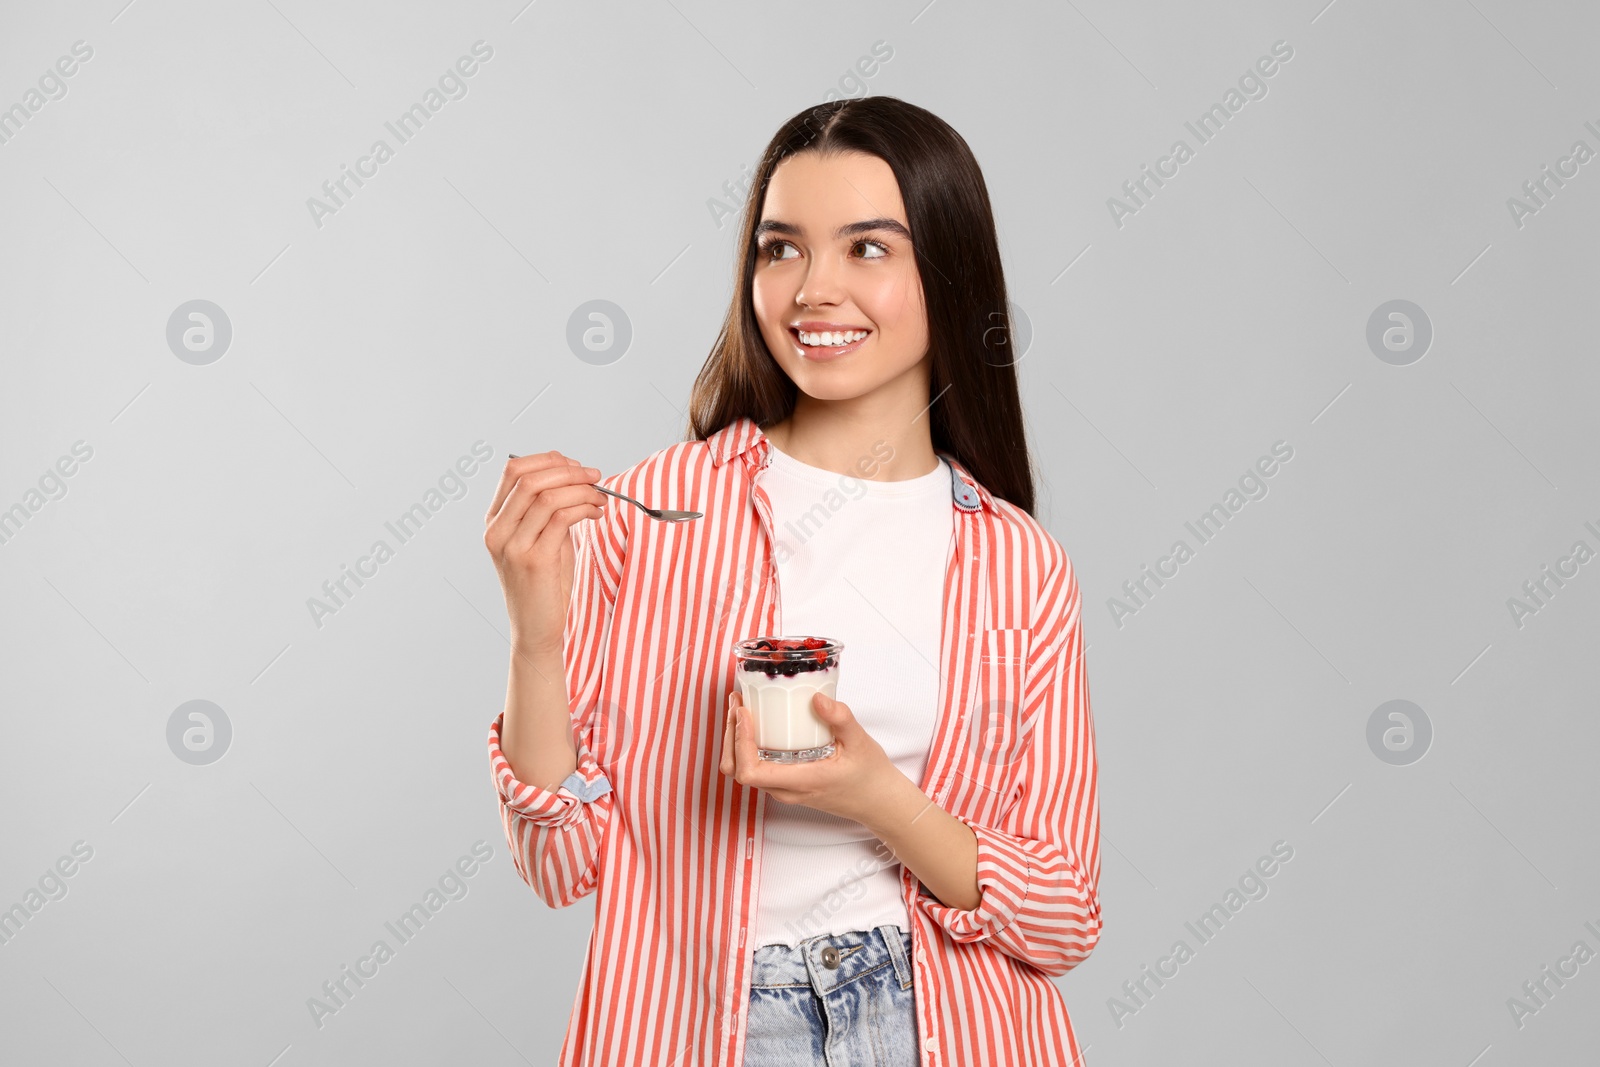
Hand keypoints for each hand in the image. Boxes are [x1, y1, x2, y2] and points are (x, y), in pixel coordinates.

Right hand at [482, 451, 606, 657]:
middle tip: (594, 477)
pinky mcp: (534, 560)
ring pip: (547, 495)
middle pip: (529, 478)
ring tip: (599, 498)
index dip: (548, 460)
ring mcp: (512, 546)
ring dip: (581, 489)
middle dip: (568, 470)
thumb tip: (574, 479)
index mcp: (494, 522)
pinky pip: (561, 518)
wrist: (537, 630)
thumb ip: (549, 511)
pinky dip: (583, 508)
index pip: (513, 470)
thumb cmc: (543, 586)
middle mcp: (497, 531)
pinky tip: (595, 514)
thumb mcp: (542, 540)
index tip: (576, 466)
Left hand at [719, 689, 899, 824]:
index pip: (750, 772)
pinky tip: (755, 723)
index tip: (745, 714)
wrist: (878, 802)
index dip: (739, 742)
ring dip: (735, 740)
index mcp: (800, 781)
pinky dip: (746, 746)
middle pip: (737, 770)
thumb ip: (840, 719)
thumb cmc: (870, 776)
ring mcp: (784, 790)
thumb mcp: (860, 742)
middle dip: (730, 735)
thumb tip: (817, 698)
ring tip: (741, 709)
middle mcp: (785, 790)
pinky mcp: (786, 784)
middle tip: (737, 702)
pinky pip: (755, 768)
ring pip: (743, 771)